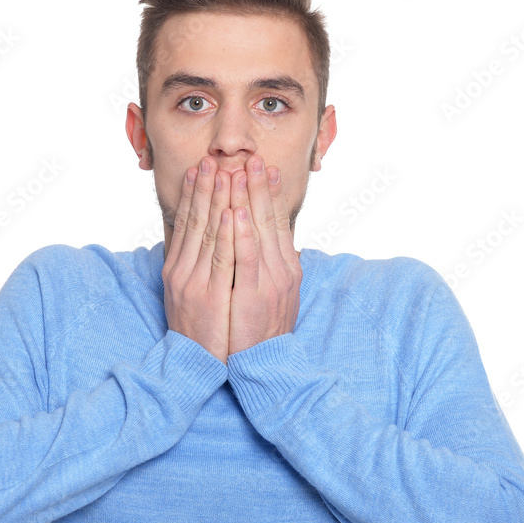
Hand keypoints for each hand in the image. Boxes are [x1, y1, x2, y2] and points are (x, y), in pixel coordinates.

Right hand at [162, 157, 234, 362]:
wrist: (194, 366)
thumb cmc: (200, 330)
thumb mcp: (193, 293)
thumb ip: (200, 266)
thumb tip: (211, 242)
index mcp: (178, 268)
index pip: (186, 222)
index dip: (194, 193)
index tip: (202, 167)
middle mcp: (182, 271)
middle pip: (195, 221)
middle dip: (206, 187)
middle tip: (214, 158)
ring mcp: (195, 283)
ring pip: (208, 233)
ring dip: (218, 200)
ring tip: (226, 172)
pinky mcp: (210, 297)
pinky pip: (220, 260)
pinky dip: (226, 234)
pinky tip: (231, 212)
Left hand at [228, 155, 301, 355]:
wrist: (265, 365)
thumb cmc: (262, 330)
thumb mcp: (272, 293)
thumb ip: (269, 266)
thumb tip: (265, 242)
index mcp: (286, 267)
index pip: (278, 222)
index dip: (270, 194)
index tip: (264, 168)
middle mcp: (281, 270)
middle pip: (269, 220)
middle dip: (259, 186)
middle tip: (252, 157)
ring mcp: (268, 282)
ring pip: (257, 232)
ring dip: (248, 198)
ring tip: (240, 171)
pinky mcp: (252, 295)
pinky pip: (246, 258)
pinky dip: (242, 232)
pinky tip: (237, 211)